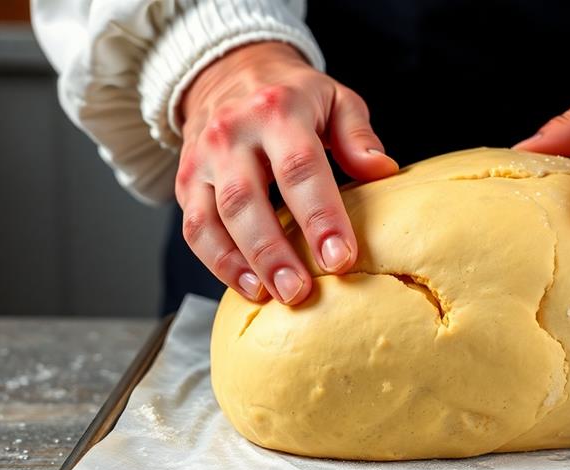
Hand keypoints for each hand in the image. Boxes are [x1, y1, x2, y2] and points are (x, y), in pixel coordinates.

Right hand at [176, 42, 397, 303]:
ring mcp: (202, 158)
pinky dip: (218, 263)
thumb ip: (358, 135)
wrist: (229, 72)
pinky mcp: (186, 182)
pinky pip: (195, 229)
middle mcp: (232, 133)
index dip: (320, 217)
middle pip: (247, 200)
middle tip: (300, 291)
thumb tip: (383, 171)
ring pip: (213, 219)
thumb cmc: (292, 96)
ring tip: (273, 296)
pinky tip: (248, 287)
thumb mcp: (334, 99)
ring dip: (242, 264)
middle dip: (274, 252)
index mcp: (277, 111)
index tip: (340, 258)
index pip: (300, 168)